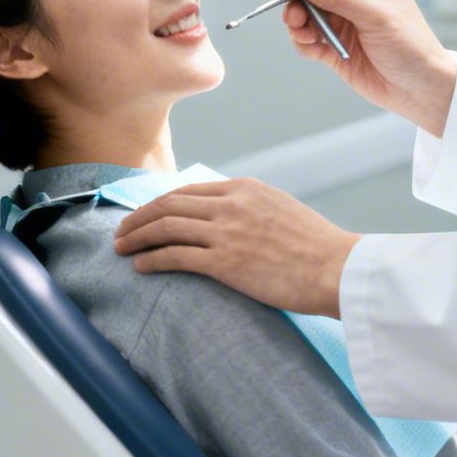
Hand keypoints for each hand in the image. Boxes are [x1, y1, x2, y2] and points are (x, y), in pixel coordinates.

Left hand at [112, 178, 358, 317]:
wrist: (335, 268)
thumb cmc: (316, 246)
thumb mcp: (281, 210)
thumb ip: (251, 208)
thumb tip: (226, 218)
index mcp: (246, 188)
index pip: (189, 190)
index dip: (160, 202)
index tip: (146, 215)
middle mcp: (232, 204)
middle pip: (169, 204)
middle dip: (139, 217)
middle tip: (122, 230)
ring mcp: (227, 232)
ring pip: (166, 226)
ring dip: (137, 237)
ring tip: (120, 248)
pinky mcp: (224, 262)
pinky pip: (175, 256)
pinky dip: (151, 260)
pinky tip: (140, 266)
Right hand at [280, 0, 456, 134]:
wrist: (420, 89)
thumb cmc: (410, 46)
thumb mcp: (376, 16)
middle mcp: (355, 0)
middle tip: (290, 10)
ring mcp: (344, 25)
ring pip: (307, 15)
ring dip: (298, 21)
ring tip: (300, 31)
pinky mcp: (335, 49)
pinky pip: (310, 40)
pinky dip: (303, 42)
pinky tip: (309, 46)